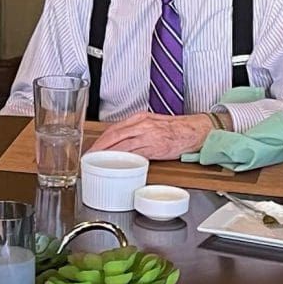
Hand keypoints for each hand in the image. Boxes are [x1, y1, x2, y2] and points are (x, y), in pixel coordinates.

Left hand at [98, 111, 218, 159]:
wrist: (193, 131)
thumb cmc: (174, 129)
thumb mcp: (151, 123)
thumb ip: (136, 130)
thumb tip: (120, 141)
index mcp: (139, 118)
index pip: (114, 128)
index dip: (101, 139)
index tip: (92, 148)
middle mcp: (141, 125)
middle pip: (114, 136)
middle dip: (99, 147)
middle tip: (89, 157)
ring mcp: (147, 136)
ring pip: (122, 146)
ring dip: (108, 155)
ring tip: (98, 163)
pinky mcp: (154, 148)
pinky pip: (135, 154)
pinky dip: (124, 160)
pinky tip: (117, 165)